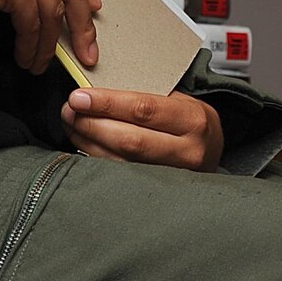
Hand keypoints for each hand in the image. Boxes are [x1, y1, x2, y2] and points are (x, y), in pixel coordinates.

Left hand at [60, 88, 224, 171]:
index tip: (79, 97)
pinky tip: (83, 142)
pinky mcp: (160, 193)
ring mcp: (175, 178)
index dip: (107, 104)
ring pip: (121, 162)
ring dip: (88, 141)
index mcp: (193, 121)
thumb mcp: (178, 99)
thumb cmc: (189, 120)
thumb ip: (143, 93)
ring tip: (72, 123)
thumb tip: (95, 87)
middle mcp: (188, 152)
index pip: (143, 110)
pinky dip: (96, 157)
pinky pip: (120, 176)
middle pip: (130, 140)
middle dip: (92, 124)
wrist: (213, 152)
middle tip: (69, 110)